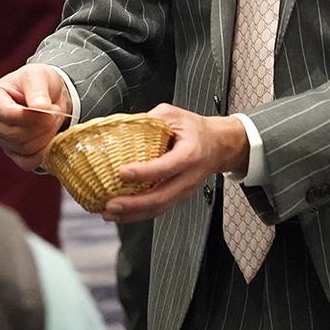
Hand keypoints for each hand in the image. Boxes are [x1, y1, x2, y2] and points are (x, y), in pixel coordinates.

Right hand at [0, 65, 72, 171]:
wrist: (48, 95)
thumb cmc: (37, 81)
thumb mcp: (38, 76)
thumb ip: (37, 90)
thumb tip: (39, 107)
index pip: (7, 115)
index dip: (31, 115)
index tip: (48, 107)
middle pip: (17, 134)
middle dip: (41, 124)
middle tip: (54, 111)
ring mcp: (0, 139)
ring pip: (25, 148)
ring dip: (46, 135)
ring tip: (51, 119)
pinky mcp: (12, 154)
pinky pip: (28, 162)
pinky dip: (44, 152)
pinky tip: (50, 137)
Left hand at [100, 104, 247, 223]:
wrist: (219, 145)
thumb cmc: (197, 130)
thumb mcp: (174, 115)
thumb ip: (150, 119)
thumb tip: (122, 126)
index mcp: (190, 154)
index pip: (166, 167)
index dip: (143, 172)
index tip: (122, 172)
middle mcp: (188, 177)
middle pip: (160, 197)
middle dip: (133, 204)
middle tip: (110, 203)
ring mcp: (183, 190)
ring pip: (158, 208)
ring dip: (132, 214)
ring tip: (110, 213)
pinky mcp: (177, 196)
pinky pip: (157, 208)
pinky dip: (137, 214)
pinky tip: (121, 213)